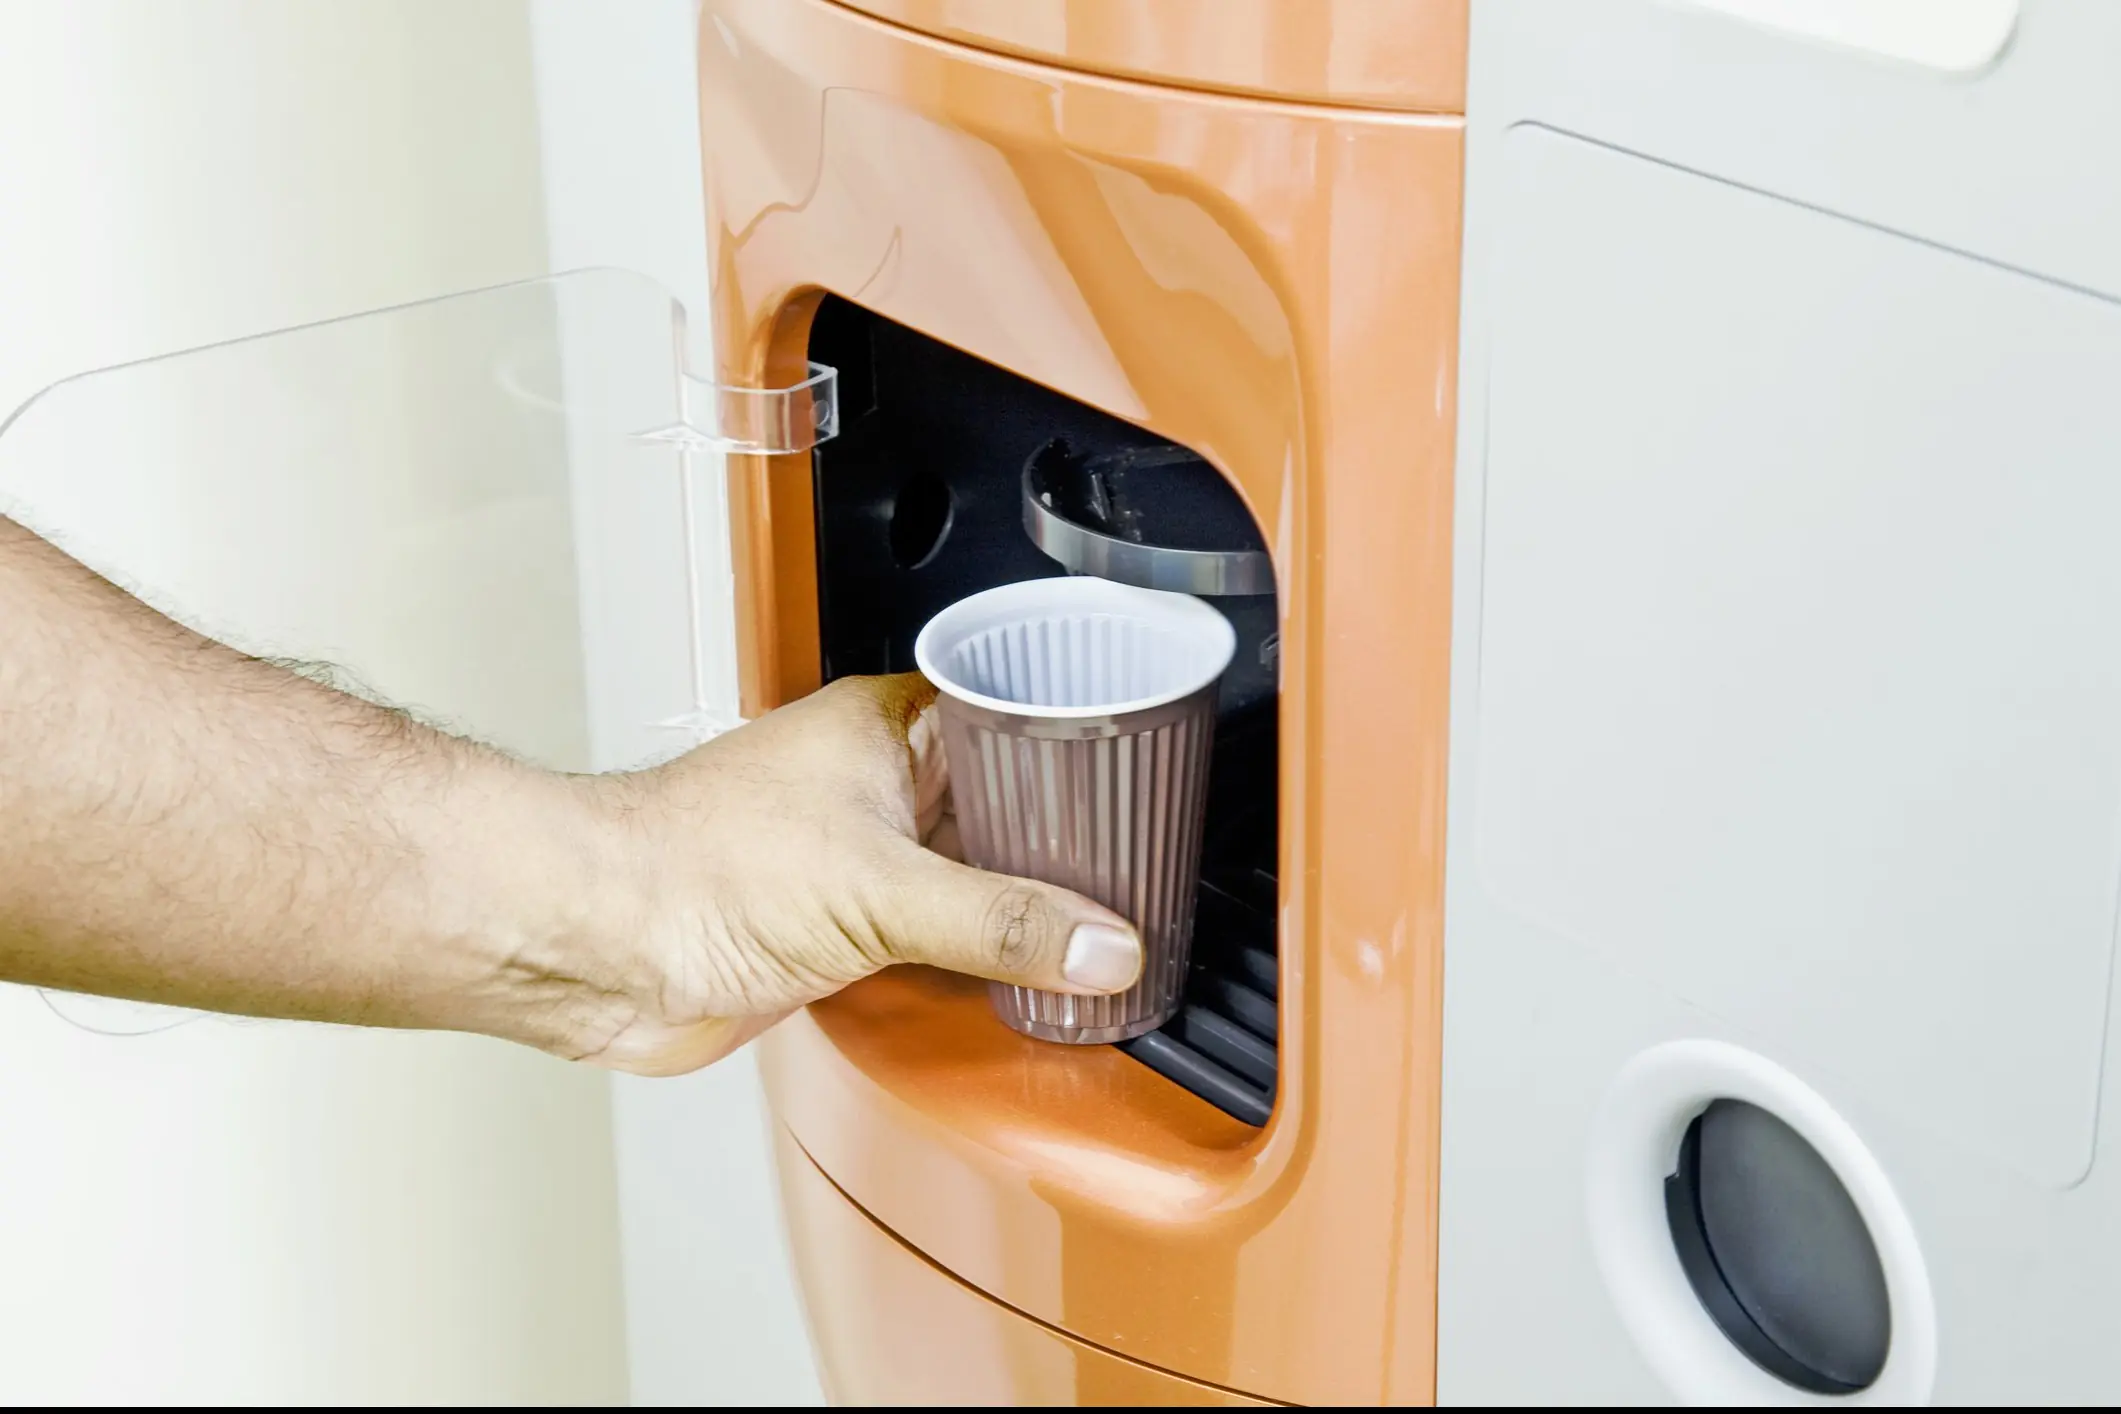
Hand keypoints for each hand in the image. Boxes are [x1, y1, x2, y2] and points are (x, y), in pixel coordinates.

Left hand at [551, 674, 1143, 1075]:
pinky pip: (932, 937)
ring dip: (1020, 906)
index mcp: (887, 726)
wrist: (593, 945)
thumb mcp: (879, 890)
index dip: (1082, 737)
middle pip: (1002, 800)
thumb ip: (1001, 921)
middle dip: (1064, 839)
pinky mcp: (833, 929)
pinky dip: (976, 960)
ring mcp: (854, 858)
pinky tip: (1019, 978)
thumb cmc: (689, 866)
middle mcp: (874, 784)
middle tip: (1140, 870)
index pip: (1015, 710)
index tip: (1145, 772)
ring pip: (968, 872)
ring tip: (1100, 928)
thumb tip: (1101, 943)